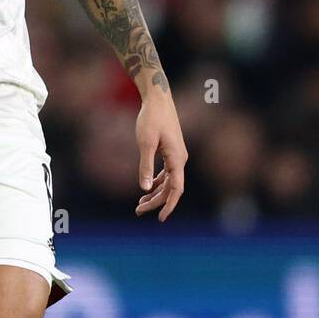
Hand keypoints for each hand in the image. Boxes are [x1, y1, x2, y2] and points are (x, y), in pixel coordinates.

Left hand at [134, 91, 187, 221]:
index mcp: (177, 159)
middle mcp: (180, 159)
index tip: (160, 218)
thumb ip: (145, 166)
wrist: (158, 99)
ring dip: (156, 193)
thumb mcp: (145, 143)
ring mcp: (177, 155)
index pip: (176, 189)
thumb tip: (144, 188)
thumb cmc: (151, 118)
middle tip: (138, 211)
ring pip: (169, 182)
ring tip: (140, 203)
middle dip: (156, 202)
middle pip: (171, 188)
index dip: (169, 205)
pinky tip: (147, 187)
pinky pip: (167, 173)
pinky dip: (157, 182)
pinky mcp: (172, 151)